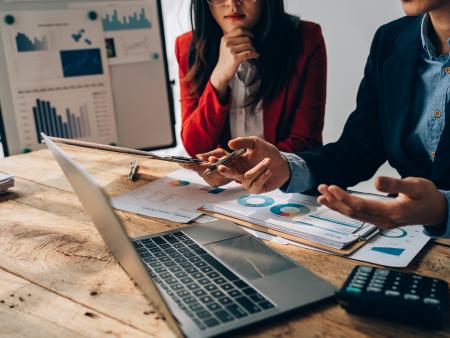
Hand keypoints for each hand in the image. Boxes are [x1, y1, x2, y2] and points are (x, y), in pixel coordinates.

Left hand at [180, 148, 232, 186]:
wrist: (240, 171)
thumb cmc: (231, 159)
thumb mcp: (221, 152)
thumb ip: (209, 154)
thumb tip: (198, 156)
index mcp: (218, 167)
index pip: (202, 166)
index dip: (191, 165)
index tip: (182, 163)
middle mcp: (216, 177)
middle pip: (200, 171)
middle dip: (192, 166)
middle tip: (182, 163)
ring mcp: (215, 182)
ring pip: (202, 174)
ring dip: (199, 169)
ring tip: (199, 164)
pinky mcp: (214, 185)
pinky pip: (205, 178)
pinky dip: (204, 173)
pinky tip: (207, 169)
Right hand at [210, 28, 258, 98]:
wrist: (221, 72)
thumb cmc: (226, 60)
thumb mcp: (225, 46)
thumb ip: (233, 39)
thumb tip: (248, 34)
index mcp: (225, 38)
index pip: (240, 30)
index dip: (248, 33)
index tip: (252, 36)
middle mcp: (227, 43)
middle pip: (246, 38)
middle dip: (251, 43)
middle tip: (252, 49)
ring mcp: (230, 50)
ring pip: (248, 45)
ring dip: (253, 49)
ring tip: (253, 53)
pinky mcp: (235, 58)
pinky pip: (249, 53)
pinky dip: (254, 54)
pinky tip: (255, 56)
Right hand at [218, 137, 290, 193]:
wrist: (283, 163)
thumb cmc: (268, 153)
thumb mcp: (255, 143)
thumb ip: (243, 142)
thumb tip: (229, 143)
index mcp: (236, 162)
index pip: (223, 162)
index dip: (216, 161)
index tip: (209, 158)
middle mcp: (239, 173)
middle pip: (229, 173)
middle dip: (224, 171)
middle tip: (220, 167)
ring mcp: (247, 182)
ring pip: (247, 177)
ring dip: (258, 168)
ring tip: (268, 161)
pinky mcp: (256, 189)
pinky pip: (256, 184)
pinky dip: (263, 176)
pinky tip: (268, 171)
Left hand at [317, 176, 447, 228]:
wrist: (437, 211)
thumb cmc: (427, 196)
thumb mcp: (416, 185)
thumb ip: (396, 184)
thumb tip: (377, 181)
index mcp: (392, 212)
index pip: (361, 206)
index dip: (344, 197)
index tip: (331, 187)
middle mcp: (383, 220)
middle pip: (353, 212)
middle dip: (335, 200)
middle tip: (321, 187)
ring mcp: (381, 222)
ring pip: (353, 215)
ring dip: (336, 205)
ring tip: (321, 196)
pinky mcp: (379, 220)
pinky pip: (357, 215)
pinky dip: (344, 208)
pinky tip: (334, 203)